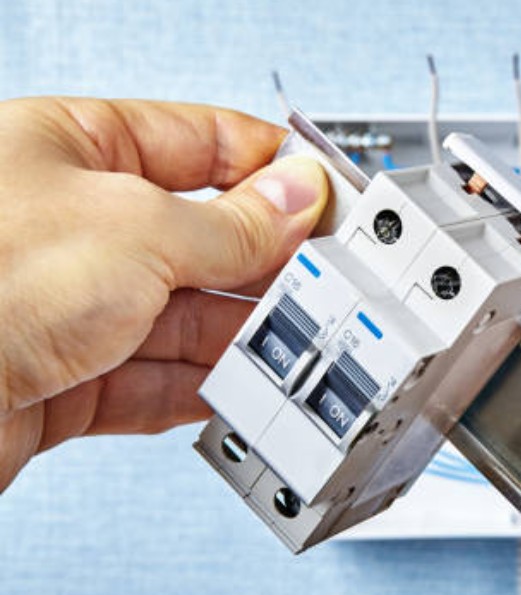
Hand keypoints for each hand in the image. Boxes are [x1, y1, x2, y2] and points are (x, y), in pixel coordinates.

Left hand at [0, 98, 328, 491]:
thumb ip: (231, 222)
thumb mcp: (136, 231)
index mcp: (72, 147)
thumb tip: (296, 199)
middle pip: (198, 238)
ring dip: (235, 338)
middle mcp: (66, 224)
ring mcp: (61, 305)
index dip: (273, 168)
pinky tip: (229, 393)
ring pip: (178, 318)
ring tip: (286, 348)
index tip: (331, 197)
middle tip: (322, 284)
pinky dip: (193, 392)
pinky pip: (147, 383)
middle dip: (263, 265)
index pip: (200, 142)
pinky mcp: (56, 380)